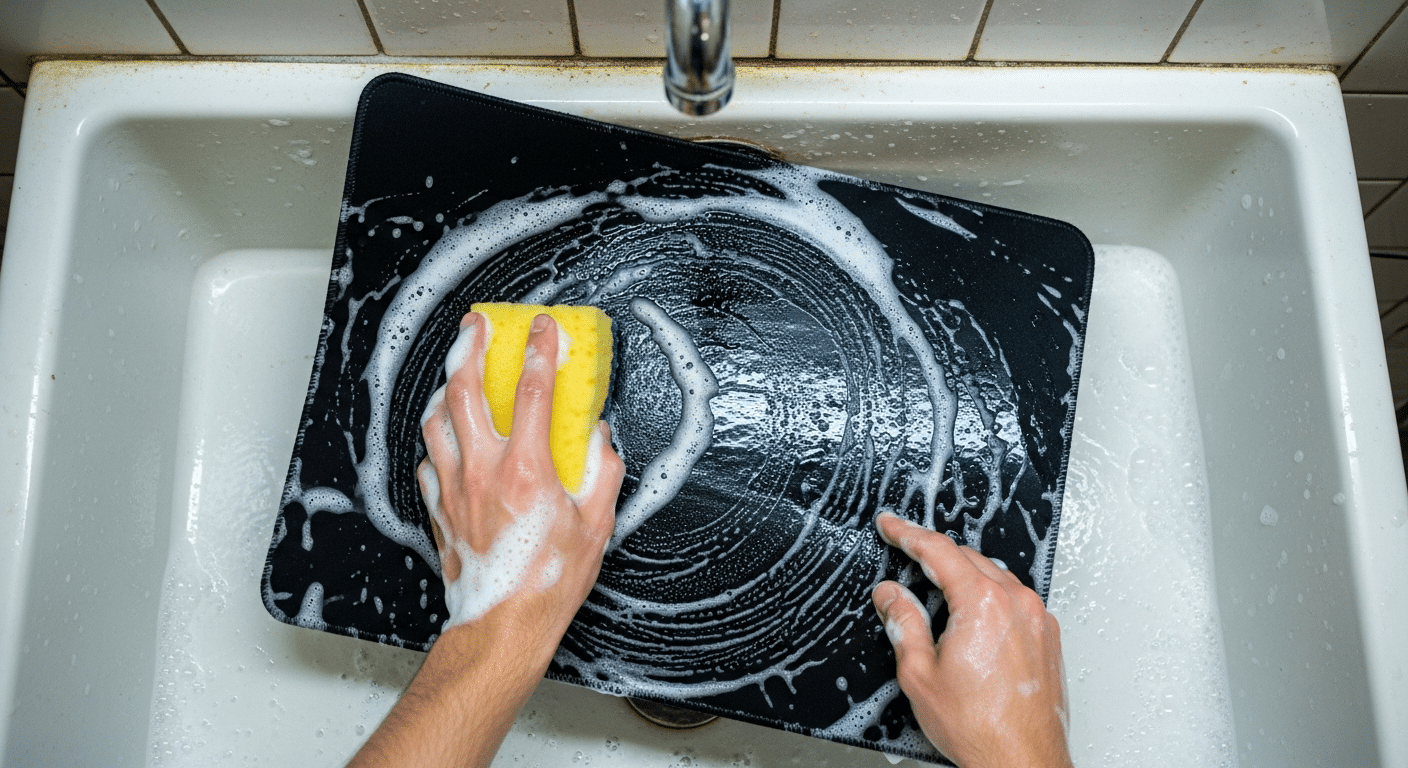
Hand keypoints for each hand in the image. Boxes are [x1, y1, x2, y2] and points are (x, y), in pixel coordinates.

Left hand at [418, 310, 625, 650]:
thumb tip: (600, 437)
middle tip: (476, 327)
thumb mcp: (597, 524)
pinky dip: (438, 437)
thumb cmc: (549, 582)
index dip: (539, 351)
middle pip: (466, 390)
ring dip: (447, 388)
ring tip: (458, 373)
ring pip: (437, 419)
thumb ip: (603, 470)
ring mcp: (454, 487)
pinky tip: (449, 434)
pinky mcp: (438, 507)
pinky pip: (430, 458)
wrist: (503, 626)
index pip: (533, 391)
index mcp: (528, 470)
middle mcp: (484, 471)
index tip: (542, 328)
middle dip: (470, 349)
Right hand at [872, 512, 1071, 767]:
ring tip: (937, 590)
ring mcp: (1038, 618)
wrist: (1022, 761)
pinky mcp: (1049, 635)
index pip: (938, 550)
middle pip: (968, 557)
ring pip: (995, 576)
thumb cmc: (979, 727)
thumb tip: (890, 595)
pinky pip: (1015, 598)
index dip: (907, 533)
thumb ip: (903, 623)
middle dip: (934, 553)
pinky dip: (990, 595)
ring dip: (964, 575)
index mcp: (982, 603)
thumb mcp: (919, 674)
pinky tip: (972, 616)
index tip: (890, 524)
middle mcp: (1017, 603)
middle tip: (905, 555)